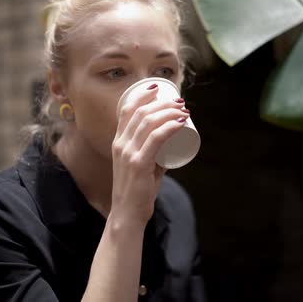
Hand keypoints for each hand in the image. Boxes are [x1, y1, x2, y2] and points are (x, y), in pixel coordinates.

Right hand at [110, 84, 188, 226]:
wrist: (127, 213)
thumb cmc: (137, 190)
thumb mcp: (141, 165)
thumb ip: (154, 153)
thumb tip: (172, 140)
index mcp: (118, 141)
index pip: (126, 110)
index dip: (142, 95)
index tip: (158, 89)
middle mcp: (120, 144)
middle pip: (141, 112)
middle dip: (163, 103)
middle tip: (180, 103)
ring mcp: (128, 153)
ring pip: (149, 122)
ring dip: (169, 112)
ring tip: (184, 111)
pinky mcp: (138, 164)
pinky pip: (156, 139)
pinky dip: (169, 127)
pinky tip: (180, 123)